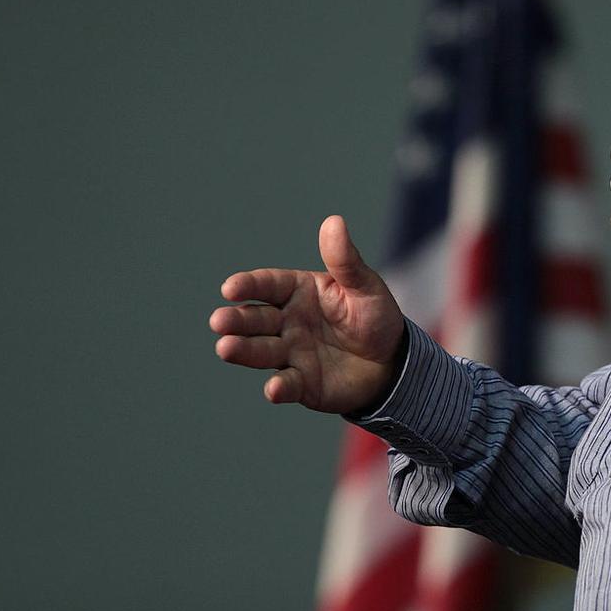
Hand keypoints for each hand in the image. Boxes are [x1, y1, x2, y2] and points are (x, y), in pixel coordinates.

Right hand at [211, 215, 405, 414]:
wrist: (393, 362)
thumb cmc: (374, 317)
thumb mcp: (364, 286)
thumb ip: (345, 261)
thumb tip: (334, 221)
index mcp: (298, 291)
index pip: (267, 285)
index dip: (248, 285)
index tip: (230, 288)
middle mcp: (286, 322)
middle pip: (255, 319)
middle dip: (235, 320)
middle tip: (218, 321)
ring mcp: (291, 353)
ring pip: (261, 351)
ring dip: (243, 351)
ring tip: (226, 348)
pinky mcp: (302, 384)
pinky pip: (288, 385)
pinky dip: (279, 388)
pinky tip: (274, 389)